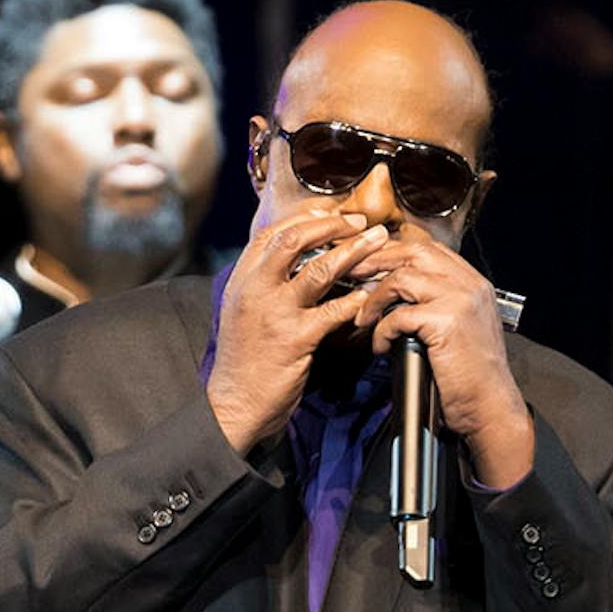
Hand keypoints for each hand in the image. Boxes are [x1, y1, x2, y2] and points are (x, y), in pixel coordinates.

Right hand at [206, 208, 380, 452]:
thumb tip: (297, 259)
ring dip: (353, 253)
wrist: (235, 401)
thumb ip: (266, 283)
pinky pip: (332, 312)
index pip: (273, 233)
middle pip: (294, 240)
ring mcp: (274, 313)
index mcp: (242, 278)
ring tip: (377, 243)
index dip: (305, 217)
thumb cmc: (247, 357)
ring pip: (317, 270)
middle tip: (360, 223)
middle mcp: (254, 288)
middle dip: (331, 226)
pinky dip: (355, 299)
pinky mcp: (295, 339)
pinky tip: (371, 293)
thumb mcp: (245, 310)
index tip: (331, 210)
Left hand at [352, 236, 532, 487]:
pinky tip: (382, 346)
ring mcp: (460, 300)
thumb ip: (438, 303)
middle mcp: (470, 285)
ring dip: (374, 298)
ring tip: (364, 318)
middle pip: (412, 252)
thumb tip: (395, 289)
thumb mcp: (461, 329)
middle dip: (375, 261)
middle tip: (351, 274)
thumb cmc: (472, 377)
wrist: (491, 408)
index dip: (393, 252)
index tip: (368, 263)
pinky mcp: (446, 321)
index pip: (427, 249)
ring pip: (401, 278)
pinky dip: (382, 330)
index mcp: (474, 283)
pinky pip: (398, 315)